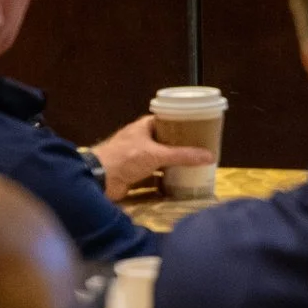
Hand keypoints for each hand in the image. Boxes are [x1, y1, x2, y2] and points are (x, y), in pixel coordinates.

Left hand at [88, 115, 211, 200]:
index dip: (180, 124)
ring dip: (171, 167)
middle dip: (179, 149)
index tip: (196, 129)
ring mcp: (134, 160)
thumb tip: (210, 156)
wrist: (97, 180)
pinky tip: (176, 186)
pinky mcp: (132, 176)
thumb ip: (183, 156)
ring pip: (158, 162)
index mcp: (143, 127)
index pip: (165, 121)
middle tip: (198, 152)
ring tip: (191, 169)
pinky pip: (151, 178)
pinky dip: (162, 182)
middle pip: (163, 143)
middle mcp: (139, 141)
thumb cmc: (126, 158)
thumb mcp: (157, 154)